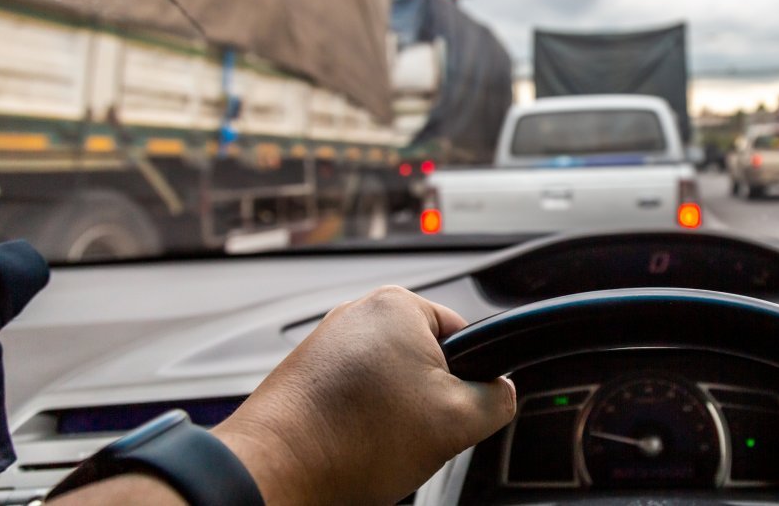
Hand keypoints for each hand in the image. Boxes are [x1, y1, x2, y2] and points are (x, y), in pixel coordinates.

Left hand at [211, 286, 515, 503]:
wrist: (275, 473)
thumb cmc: (353, 441)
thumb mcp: (456, 423)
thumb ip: (497, 399)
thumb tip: (502, 392)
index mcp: (398, 305)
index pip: (467, 337)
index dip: (471, 382)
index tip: (455, 411)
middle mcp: (359, 313)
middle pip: (427, 361)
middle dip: (428, 401)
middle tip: (416, 433)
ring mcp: (327, 343)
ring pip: (391, 382)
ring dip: (395, 414)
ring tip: (378, 443)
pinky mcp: (306, 374)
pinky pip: (356, 395)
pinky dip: (361, 420)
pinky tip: (354, 445)